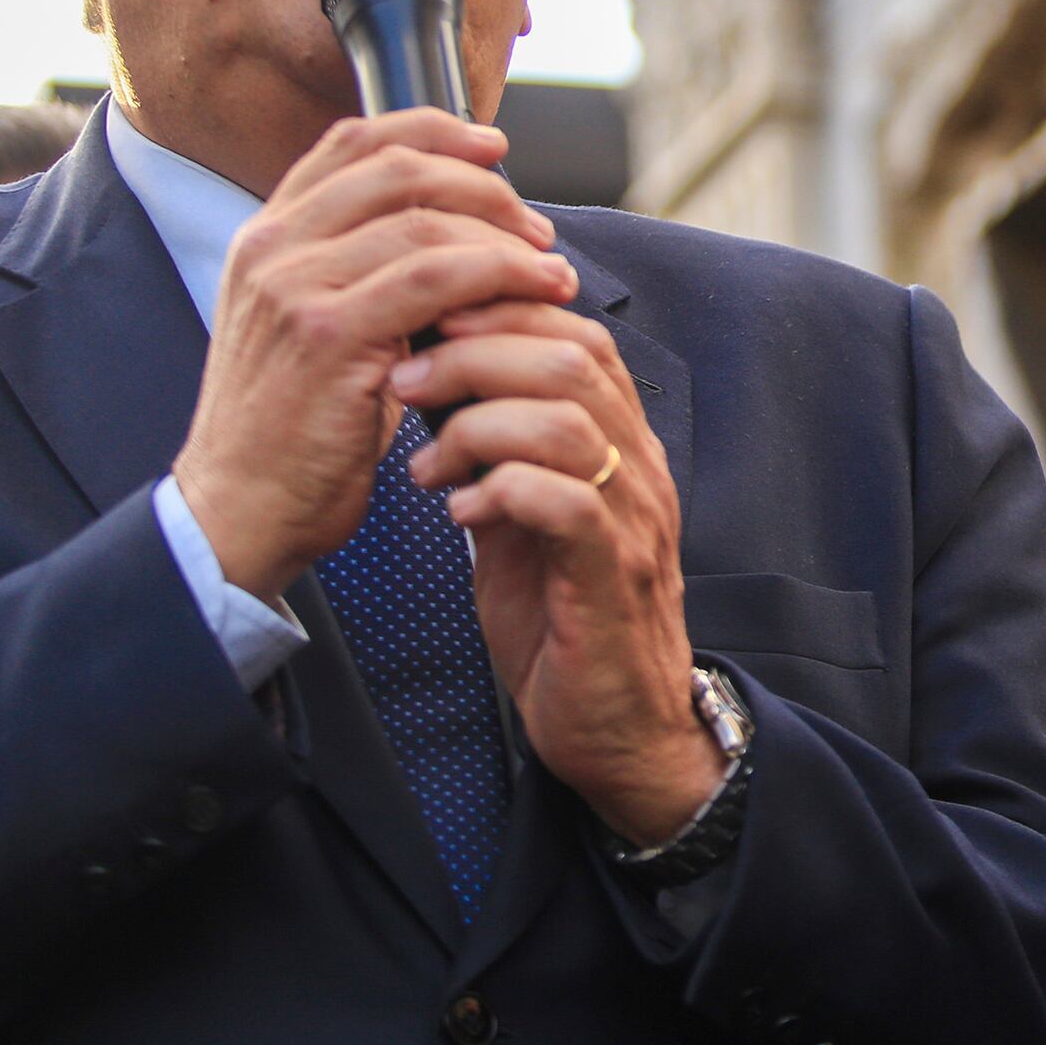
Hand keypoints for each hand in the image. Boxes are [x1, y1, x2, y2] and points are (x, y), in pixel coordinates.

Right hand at [170, 111, 579, 599]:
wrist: (240, 511)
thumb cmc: (292, 432)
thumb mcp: (311, 330)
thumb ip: (357, 273)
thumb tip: (453, 235)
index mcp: (266, 236)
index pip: (353, 142)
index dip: (432, 131)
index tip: (493, 148)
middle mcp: (272, 247)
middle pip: (396, 169)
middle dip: (482, 187)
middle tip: (536, 227)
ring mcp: (294, 286)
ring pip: (424, 221)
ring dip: (504, 238)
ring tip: (550, 269)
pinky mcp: (328, 334)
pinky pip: (435, 279)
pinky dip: (498, 276)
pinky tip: (534, 292)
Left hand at [392, 298, 725, 844]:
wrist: (618, 732)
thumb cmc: (562, 622)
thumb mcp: (521, 516)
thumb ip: (498, 450)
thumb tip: (434, 381)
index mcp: (621, 444)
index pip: (578, 335)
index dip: (502, 312)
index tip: (427, 324)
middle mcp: (639, 470)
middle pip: (573, 359)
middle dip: (476, 353)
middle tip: (407, 379)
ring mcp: (632, 522)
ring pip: (569, 420)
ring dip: (479, 422)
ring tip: (426, 457)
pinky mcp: (612, 580)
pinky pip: (566, 504)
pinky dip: (501, 490)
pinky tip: (458, 509)